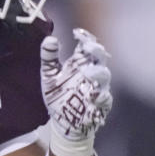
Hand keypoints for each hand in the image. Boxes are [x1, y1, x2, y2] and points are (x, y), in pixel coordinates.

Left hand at [40, 28, 112, 155]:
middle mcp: (91, 72)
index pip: (86, 45)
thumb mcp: (49, 76)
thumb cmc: (57, 96)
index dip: (85, 38)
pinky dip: (101, 96)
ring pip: (105, 75)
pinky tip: (94, 96)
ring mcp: (98, 87)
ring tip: (87, 73)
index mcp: (79, 63)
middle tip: (89, 47)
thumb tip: (49, 38)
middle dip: (96, 51)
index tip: (77, 33)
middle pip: (99, 57)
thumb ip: (49, 58)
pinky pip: (105, 98)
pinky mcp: (101, 104)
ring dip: (98, 73)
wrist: (62, 122)